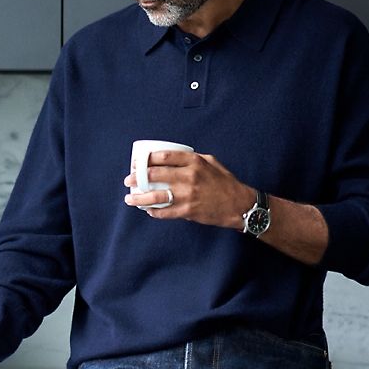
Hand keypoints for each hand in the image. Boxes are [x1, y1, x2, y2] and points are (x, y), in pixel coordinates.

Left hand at [123, 149, 252, 229]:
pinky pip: (165, 212)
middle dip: (137, 177)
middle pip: (155, 174)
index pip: (164, 156)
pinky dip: (154, 212)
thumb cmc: (225, 183)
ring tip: (129, 198)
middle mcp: (189, 177)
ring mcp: (188, 195)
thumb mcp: (211, 162)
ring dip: (139, 198)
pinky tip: (148, 210)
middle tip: (129, 179)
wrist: (239, 204)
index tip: (136, 162)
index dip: (146, 159)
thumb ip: (192, 158)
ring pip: (155, 196)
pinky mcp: (188, 211)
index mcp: (194, 162)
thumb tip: (172, 156)